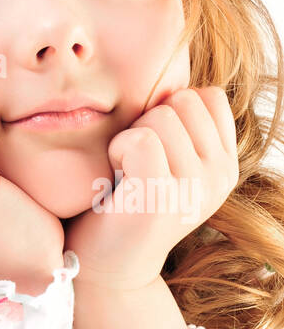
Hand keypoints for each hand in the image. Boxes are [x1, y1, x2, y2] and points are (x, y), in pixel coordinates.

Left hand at [65, 86, 238, 291]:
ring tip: (126, 174)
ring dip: (129, 137)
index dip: (169, 110)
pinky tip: (116, 179)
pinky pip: (141, 138)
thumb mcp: (166, 157)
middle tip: (134, 163)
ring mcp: (195, 190)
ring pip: (161, 116)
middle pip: (183, 100)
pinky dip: (118, 150)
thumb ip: (182, 122)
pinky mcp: (162, 199)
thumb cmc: (122, 196)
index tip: (151, 148)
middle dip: (148, 121)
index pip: (206, 95)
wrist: (102, 263)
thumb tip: (173, 65)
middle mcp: (220, 177)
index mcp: (225, 164)